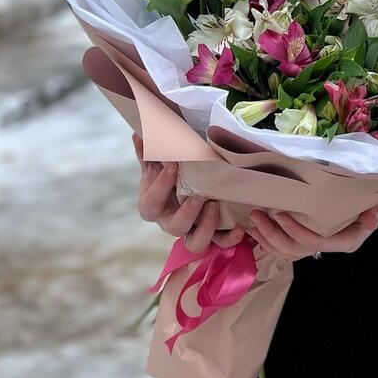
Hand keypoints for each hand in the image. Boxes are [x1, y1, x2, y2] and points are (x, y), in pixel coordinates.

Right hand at [133, 132, 245, 253]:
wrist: (188, 184)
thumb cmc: (171, 174)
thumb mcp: (159, 164)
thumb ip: (148, 152)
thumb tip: (138, 134)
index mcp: (155, 206)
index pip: (150, 204)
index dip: (159, 187)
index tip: (172, 166)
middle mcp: (172, 221)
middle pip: (174, 228)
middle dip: (186, 213)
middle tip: (198, 196)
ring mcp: (192, 230)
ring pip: (195, 243)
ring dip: (205, 227)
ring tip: (215, 205)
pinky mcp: (212, 234)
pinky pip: (220, 242)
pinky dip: (230, 239)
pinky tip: (239, 228)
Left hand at [247, 207, 377, 261]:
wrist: (374, 206)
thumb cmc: (373, 203)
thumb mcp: (376, 206)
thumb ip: (372, 212)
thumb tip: (371, 220)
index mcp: (344, 242)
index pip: (314, 242)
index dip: (295, 231)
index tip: (280, 214)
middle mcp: (329, 247)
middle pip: (295, 249)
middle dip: (273, 234)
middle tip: (257, 215)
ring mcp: (317, 246)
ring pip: (287, 252)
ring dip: (267, 238)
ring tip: (253, 221)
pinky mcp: (308, 241)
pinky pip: (286, 248)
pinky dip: (270, 241)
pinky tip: (257, 231)